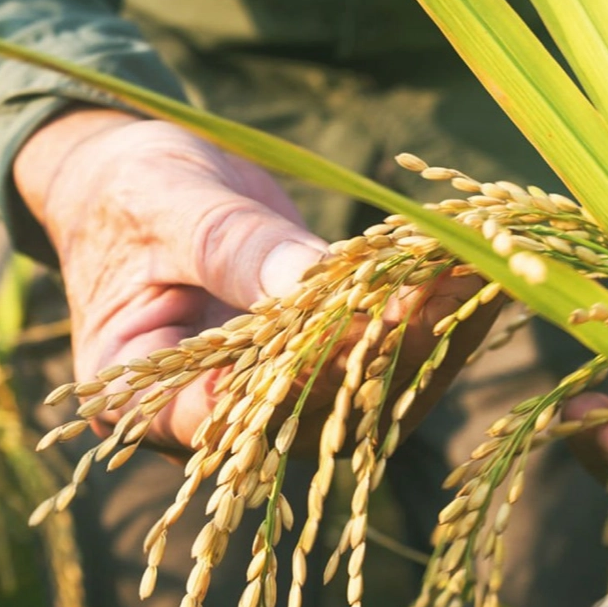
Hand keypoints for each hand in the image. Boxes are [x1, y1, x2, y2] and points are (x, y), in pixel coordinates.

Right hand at [15, 108, 488, 451]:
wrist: (134, 183)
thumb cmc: (126, 192)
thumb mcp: (165, 204)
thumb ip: (230, 247)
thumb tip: (308, 280)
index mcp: (143, 400)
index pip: (225, 416)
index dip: (298, 379)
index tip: (365, 325)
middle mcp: (214, 423)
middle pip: (309, 412)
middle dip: (385, 349)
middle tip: (449, 288)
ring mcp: (273, 402)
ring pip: (361, 396)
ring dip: (427, 336)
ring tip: (481, 271)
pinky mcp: (319, 371)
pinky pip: (379, 359)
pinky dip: (428, 316)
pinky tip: (473, 270)